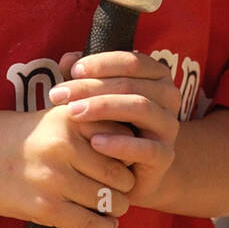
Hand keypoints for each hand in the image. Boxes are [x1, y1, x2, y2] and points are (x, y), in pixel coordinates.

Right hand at [0, 102, 135, 227]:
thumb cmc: (10, 134)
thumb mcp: (50, 115)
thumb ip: (85, 122)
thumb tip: (126, 141)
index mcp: (72, 118)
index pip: (124, 138)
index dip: (130, 153)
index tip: (127, 161)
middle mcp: (67, 145)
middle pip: (121, 174)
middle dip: (125, 186)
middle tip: (120, 190)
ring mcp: (56, 177)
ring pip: (110, 201)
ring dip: (115, 208)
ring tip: (110, 207)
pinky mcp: (45, 207)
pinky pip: (92, 224)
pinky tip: (101, 224)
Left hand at [48, 50, 181, 204]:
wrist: (134, 167)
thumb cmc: (114, 122)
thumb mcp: (100, 95)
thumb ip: (85, 76)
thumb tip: (67, 60)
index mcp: (157, 74)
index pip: (132, 61)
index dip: (101, 63)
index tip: (72, 70)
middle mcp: (169, 96)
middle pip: (130, 84)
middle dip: (90, 87)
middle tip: (59, 94)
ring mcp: (169, 126)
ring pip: (140, 108)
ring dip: (103, 108)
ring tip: (73, 112)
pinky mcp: (165, 155)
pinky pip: (146, 147)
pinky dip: (120, 144)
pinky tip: (94, 142)